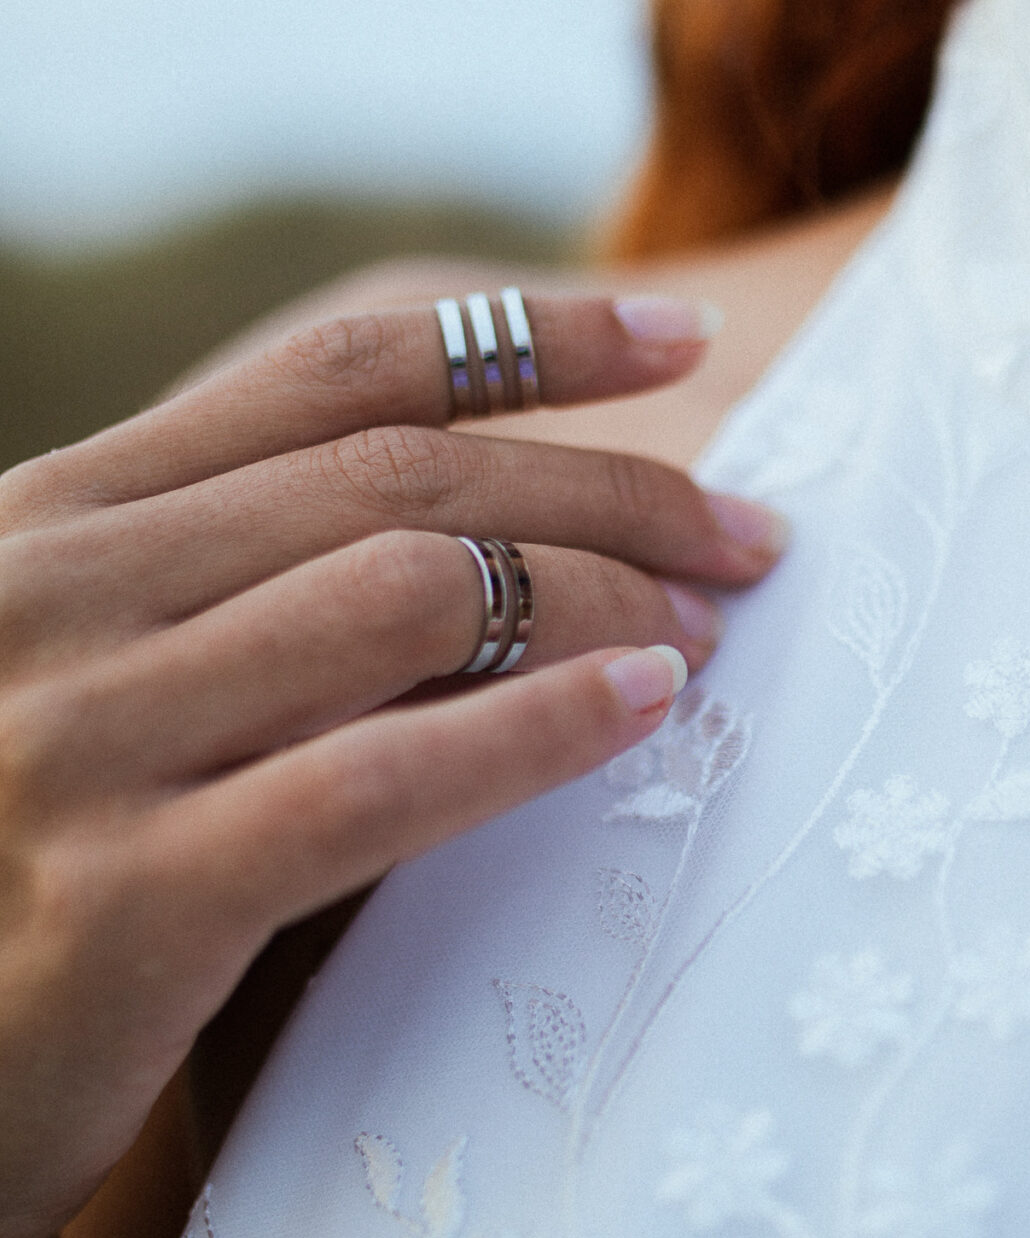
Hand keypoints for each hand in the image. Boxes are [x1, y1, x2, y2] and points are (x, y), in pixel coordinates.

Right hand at [0, 294, 785, 1237]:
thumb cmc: (19, 873)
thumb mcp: (87, 677)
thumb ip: (230, 586)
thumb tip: (502, 531)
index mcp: (52, 518)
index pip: (328, 376)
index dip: (526, 337)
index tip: (679, 339)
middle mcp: (55, 595)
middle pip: (399, 478)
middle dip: (611, 487)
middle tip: (748, 533)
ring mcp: (79, 740)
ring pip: (404, 597)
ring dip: (595, 596)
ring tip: (703, 631)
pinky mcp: (126, 900)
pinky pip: (378, 783)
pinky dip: (536, 728)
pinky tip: (643, 707)